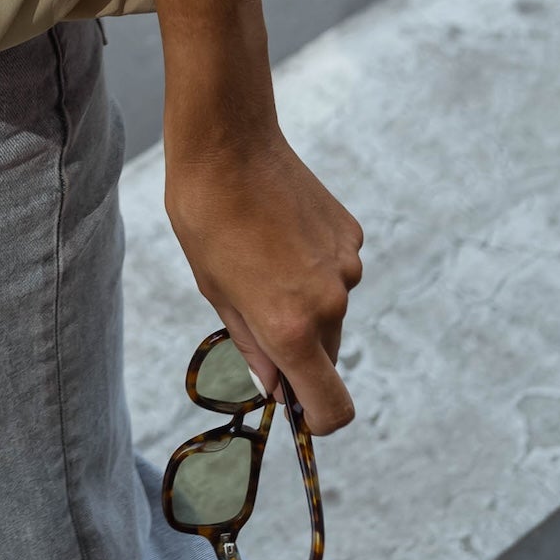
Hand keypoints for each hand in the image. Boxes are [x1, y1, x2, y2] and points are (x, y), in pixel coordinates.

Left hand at [164, 126, 364, 434]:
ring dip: (306, 301)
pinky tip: (281, 231)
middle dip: (299, 348)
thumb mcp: (216, 292)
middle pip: (327, 355)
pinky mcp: (352, 234)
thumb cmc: (206, 219)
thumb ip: (252, 347)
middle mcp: (331, 302)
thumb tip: (276, 388)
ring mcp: (347, 266)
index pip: (332, 406)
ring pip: (333, 308)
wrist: (228, 144)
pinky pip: (336, 268)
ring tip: (263, 257)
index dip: (316, 416)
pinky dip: (315, 265)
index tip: (295, 405)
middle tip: (256, 308)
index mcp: (292, 327)